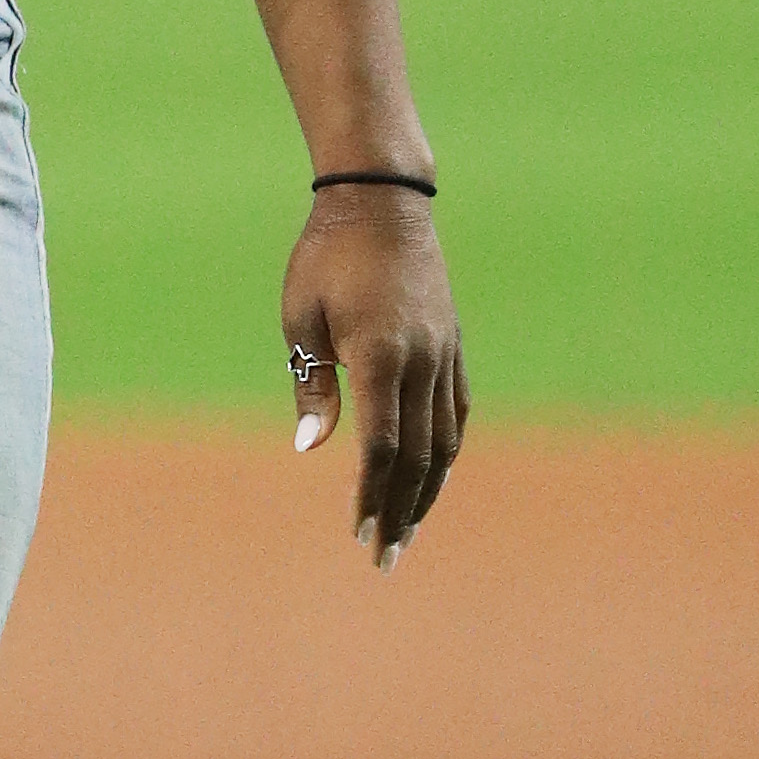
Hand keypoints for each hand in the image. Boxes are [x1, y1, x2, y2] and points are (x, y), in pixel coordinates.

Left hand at [282, 189, 466, 569]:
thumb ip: (312, 384)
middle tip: (384, 557)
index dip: (371, 495)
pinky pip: (456, 412)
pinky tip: (433, 477)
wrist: (381, 201)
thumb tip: (311, 448)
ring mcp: (445, 354)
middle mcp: (422, 361)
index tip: (359, 533)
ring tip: (409, 532)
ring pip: (445, 441)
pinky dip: (446, 452)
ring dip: (427, 491)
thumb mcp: (301, 317)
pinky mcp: (454, 345)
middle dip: (400, 511)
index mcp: (381, 355)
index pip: (381, 446)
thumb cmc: (326, 256)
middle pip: (417, 456)